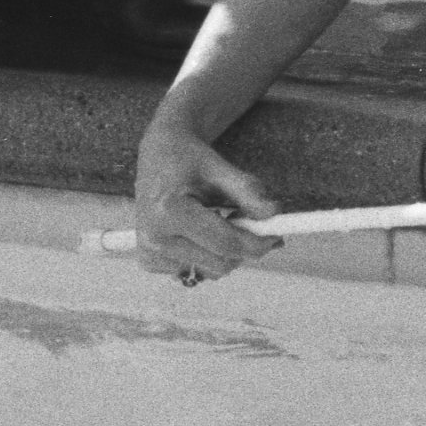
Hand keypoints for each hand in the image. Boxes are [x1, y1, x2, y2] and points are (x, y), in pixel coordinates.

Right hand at [131, 116, 277, 284]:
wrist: (158, 155)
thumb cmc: (188, 158)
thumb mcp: (220, 167)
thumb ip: (248, 190)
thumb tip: (274, 213)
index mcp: (169, 210)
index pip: (226, 243)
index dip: (258, 243)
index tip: (276, 236)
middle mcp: (154, 236)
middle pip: (220, 263)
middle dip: (244, 248)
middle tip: (253, 226)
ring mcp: (149, 251)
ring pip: (210, 270)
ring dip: (225, 252)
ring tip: (220, 220)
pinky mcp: (149, 260)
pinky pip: (194, 269)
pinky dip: (207, 254)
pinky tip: (200, 230)